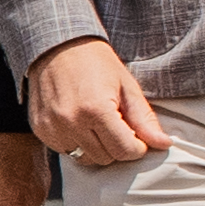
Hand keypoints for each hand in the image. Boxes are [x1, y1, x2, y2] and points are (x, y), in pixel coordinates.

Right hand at [25, 37, 167, 165]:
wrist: (56, 46)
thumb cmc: (95, 62)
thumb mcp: (126, 87)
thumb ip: (144, 119)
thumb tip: (164, 144)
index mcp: (96, 110)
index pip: (125, 151)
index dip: (138, 146)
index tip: (137, 135)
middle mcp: (70, 122)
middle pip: (106, 158)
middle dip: (117, 146)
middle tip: (117, 125)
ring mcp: (52, 127)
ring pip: (85, 158)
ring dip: (97, 147)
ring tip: (97, 124)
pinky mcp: (40, 129)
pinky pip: (65, 150)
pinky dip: (77, 143)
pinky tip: (78, 122)